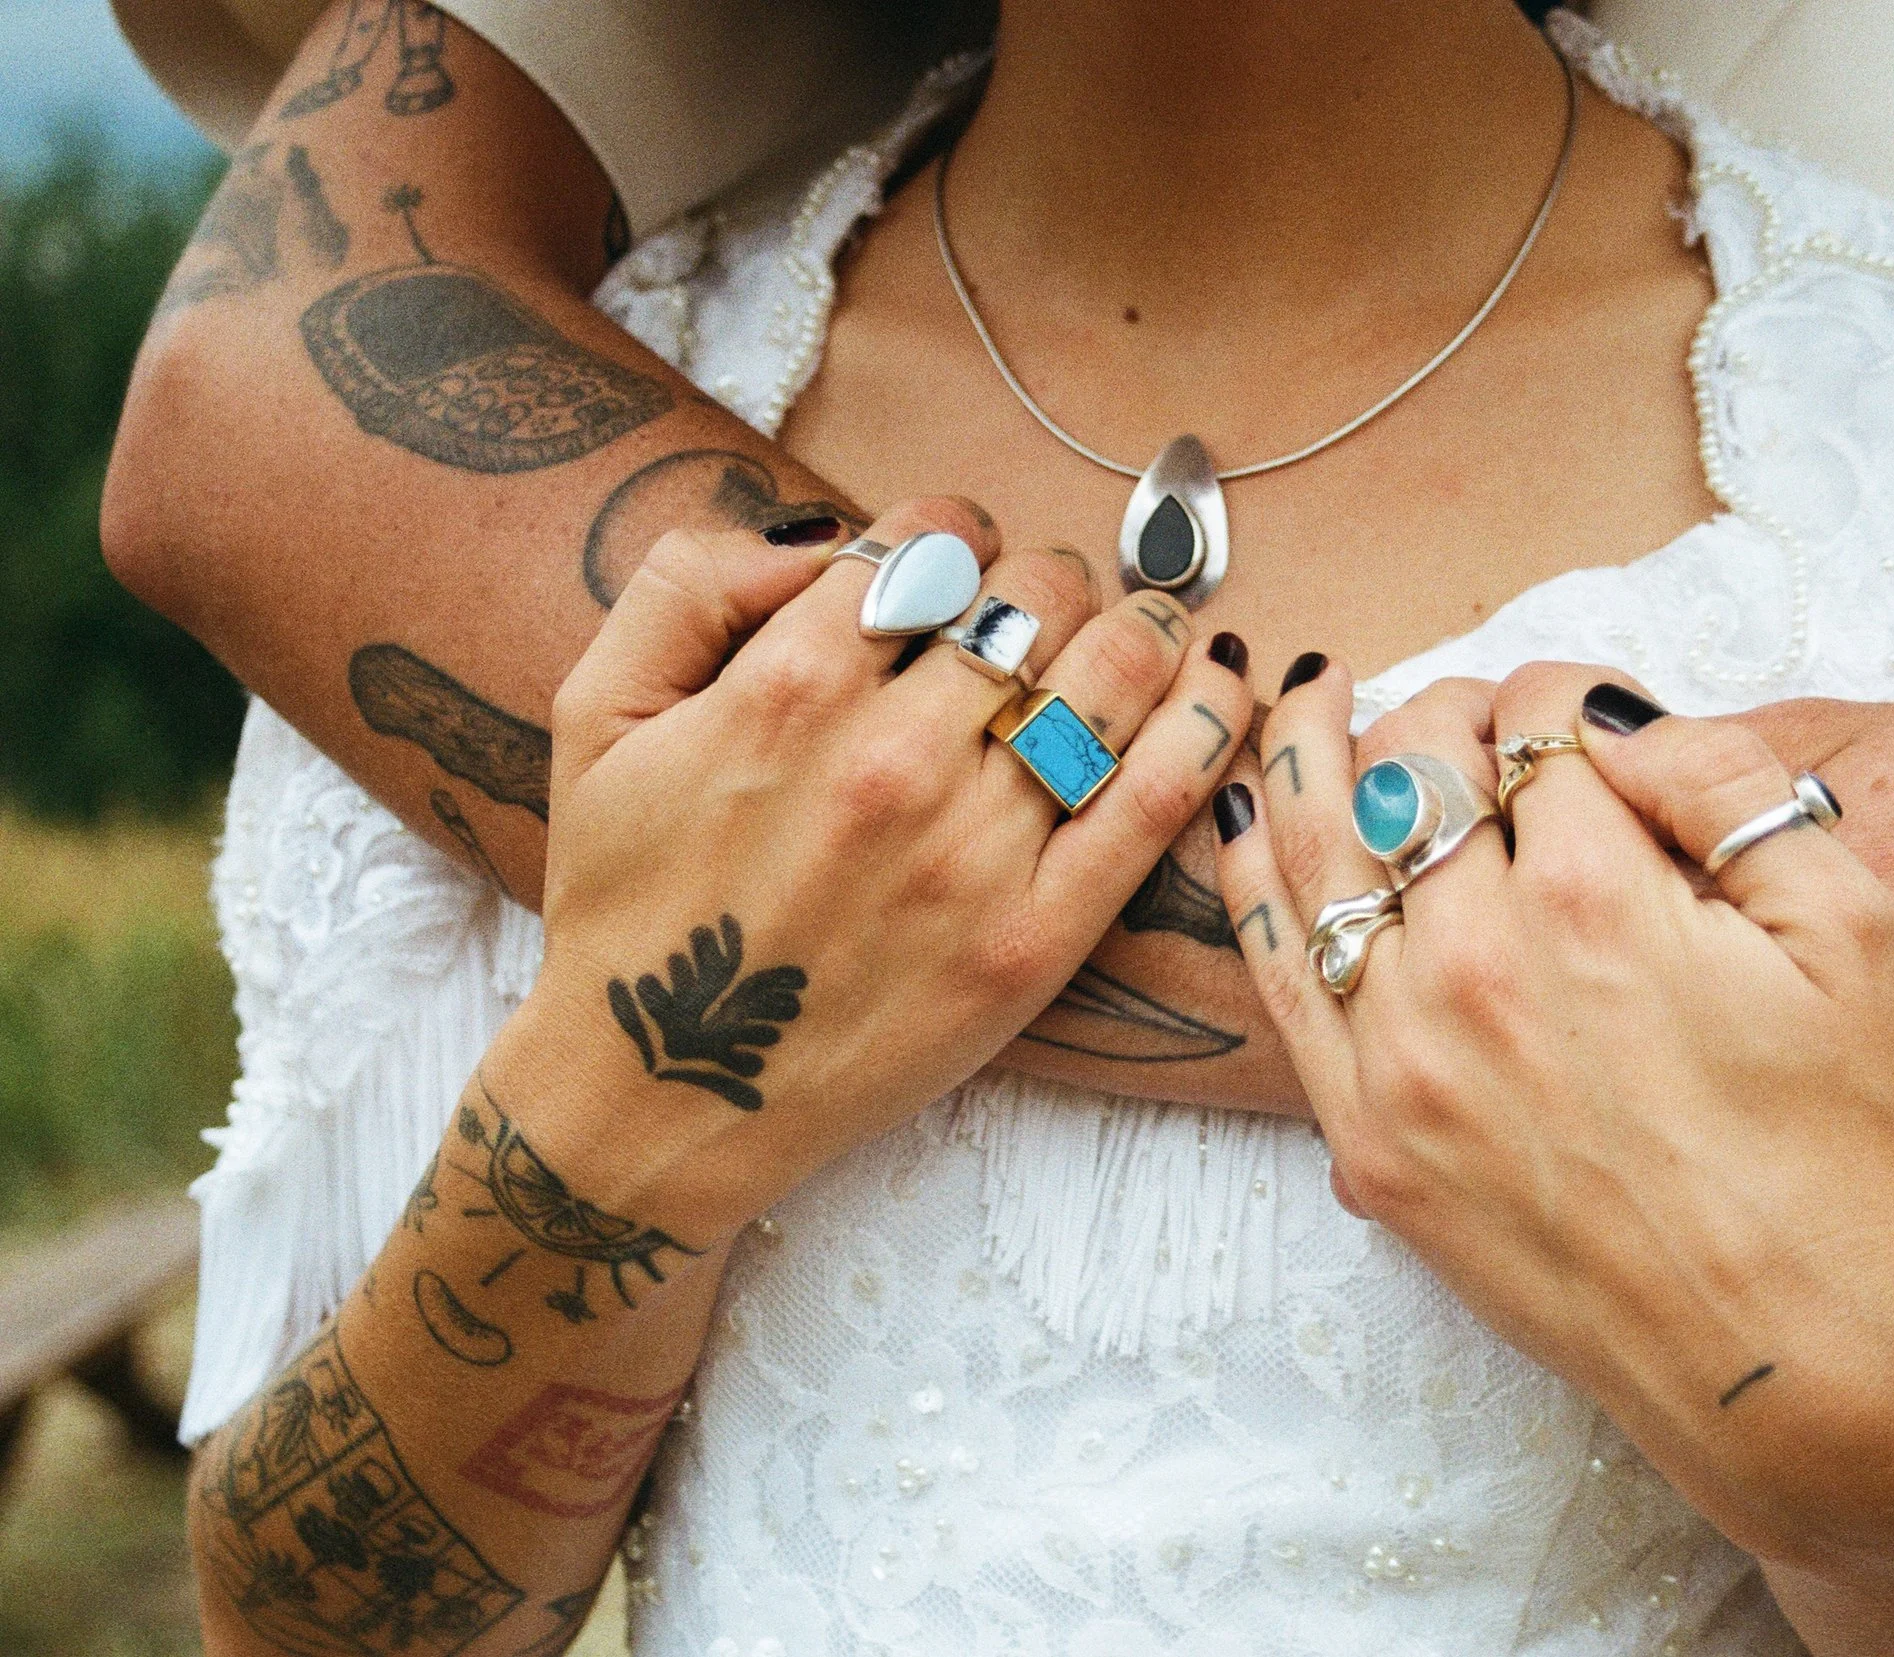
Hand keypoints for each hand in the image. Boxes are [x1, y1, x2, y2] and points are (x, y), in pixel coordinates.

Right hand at [500, 499, 1253, 1243]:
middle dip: (1046, 580)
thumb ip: (688, 584)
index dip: (956, 528)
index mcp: (784, 691)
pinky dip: (1207, 721)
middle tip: (1039, 613)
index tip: (958, 560)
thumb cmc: (628, 902)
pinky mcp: (1035, 942)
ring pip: (1112, 675)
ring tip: (1146, 629)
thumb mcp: (596, 714)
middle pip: (1034, 596)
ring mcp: (971, 856)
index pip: (932, 538)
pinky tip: (1221, 679)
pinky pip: (1154, 802)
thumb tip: (821, 534)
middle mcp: (889, 762)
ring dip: (1142, 626)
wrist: (657, 1095)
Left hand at [1211, 661, 1893, 1565]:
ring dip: (1312, 754)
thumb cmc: (1845, 1152)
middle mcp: (1475, 961)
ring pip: (1319, 850)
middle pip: (1417, 770)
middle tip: (1479, 723)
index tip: (1586, 722)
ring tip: (1310, 694)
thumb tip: (1615, 717)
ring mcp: (1403, 1055)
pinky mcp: (1369, 1139)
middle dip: (1447, 715)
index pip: (1536, 722)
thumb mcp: (1853, 929)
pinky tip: (1248, 822)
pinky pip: (1278, 978)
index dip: (1562, 698)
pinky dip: (1254, 882)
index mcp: (1597, 891)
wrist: (1795, 1361)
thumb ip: (1728, 784)